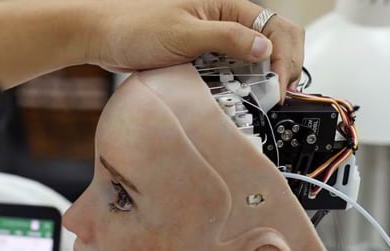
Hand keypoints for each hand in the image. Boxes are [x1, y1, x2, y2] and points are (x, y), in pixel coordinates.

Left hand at [83, 0, 303, 97]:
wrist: (104, 38)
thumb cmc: (136, 25)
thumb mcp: (185, 33)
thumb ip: (227, 39)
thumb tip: (264, 49)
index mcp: (228, 8)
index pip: (276, 29)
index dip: (285, 58)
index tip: (279, 87)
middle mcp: (226, 24)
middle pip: (272, 46)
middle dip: (279, 71)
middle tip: (275, 97)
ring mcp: (215, 44)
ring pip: (252, 64)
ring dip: (258, 82)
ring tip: (256, 101)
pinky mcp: (202, 61)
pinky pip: (229, 76)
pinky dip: (236, 88)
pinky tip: (234, 99)